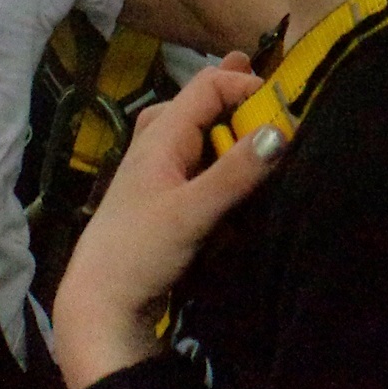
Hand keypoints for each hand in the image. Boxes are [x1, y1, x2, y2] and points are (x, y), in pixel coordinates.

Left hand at [51, 53, 283, 388]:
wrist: (102, 302)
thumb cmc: (139, 252)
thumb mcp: (191, 213)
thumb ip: (234, 173)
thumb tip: (280, 130)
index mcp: (161, 135)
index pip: (208, 85)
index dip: (247, 86)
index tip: (285, 108)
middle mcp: (159, 143)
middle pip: (206, 106)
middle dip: (242, 106)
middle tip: (283, 114)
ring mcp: (162, 170)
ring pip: (204, 136)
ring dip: (232, 137)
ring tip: (267, 145)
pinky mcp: (168, 197)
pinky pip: (201, 166)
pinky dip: (222, 166)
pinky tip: (243, 185)